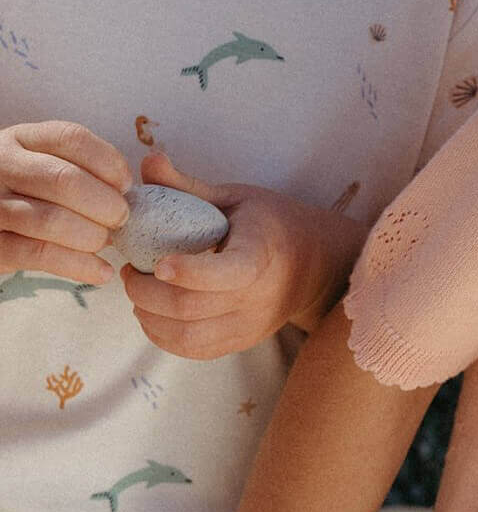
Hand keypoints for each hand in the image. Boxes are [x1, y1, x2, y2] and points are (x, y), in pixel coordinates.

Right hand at [0, 120, 130, 282]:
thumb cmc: (32, 195)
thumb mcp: (47, 165)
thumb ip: (87, 165)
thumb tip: (146, 175)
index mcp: (22, 139)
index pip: (72, 139)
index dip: (109, 163)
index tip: (127, 186)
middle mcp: (2, 165)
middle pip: (64, 180)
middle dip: (105, 205)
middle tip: (121, 219)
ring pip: (52, 219)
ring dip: (92, 236)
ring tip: (106, 242)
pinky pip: (41, 254)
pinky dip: (80, 266)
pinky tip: (101, 272)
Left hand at [121, 150, 363, 357]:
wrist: (313, 265)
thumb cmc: (270, 223)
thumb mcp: (235, 198)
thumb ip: (189, 186)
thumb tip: (149, 161)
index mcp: (261, 256)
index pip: (226, 275)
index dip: (187, 273)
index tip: (157, 262)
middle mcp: (258, 298)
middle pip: (191, 309)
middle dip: (146, 293)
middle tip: (130, 272)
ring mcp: (250, 325)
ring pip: (187, 337)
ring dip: (149, 317)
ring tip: (139, 293)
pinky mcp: (241, 341)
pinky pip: (194, 350)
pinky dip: (163, 336)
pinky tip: (153, 314)